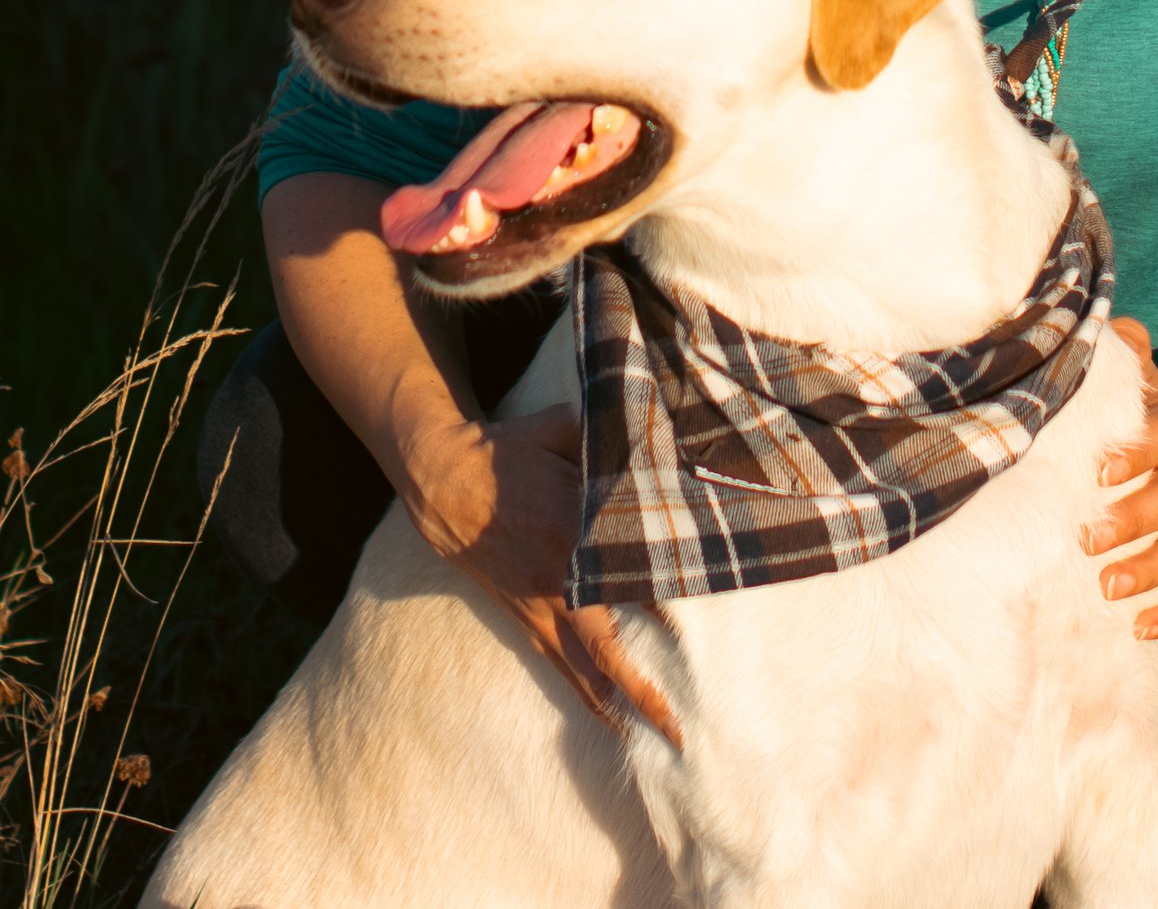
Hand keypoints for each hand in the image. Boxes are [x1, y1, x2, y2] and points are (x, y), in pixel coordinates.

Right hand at [405, 404, 679, 743]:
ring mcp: (542, 608)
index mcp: (576, 528)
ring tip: (661, 740)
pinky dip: (589, 700)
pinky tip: (614, 724)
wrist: (447, 483)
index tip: (710, 621)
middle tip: (683, 721)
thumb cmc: (511, 451)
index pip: (633, 572)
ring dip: (622, 705)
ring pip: (586, 670)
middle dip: (646, 687)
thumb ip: (607, 433)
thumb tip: (655, 417)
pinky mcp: (527, 621)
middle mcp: (562, 580)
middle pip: (610, 647)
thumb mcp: (560, 427)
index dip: (670, 595)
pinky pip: (561, 670)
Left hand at [1086, 321, 1157, 641]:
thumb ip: (1117, 351)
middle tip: (1088, 540)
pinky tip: (1139, 629)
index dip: (1139, 452)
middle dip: (1136, 521)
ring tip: (1107, 588)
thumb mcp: (1120, 375)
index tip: (1100, 471)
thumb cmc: (1122, 409)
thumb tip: (1121, 330)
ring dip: (1151, 571)